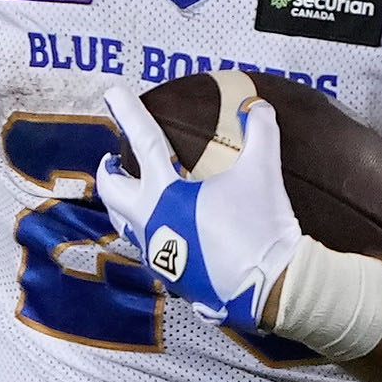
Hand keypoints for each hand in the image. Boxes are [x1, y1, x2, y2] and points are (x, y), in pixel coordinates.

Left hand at [93, 81, 298, 330]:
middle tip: (114, 160)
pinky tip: (171, 233)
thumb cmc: (260, 226)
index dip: (128, 113)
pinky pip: (154, 252)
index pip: (143, 142)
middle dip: (109, 173)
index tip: (112, 94)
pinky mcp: (175, 280)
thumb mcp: (263, 171)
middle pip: (113, 193)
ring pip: (128, 226)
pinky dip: (156, 235)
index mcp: (164, 195)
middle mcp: (151, 225)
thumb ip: (261, 132)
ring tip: (139, 196)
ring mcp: (159, 257)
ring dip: (127, 207)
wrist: (271, 287)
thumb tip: (259, 107)